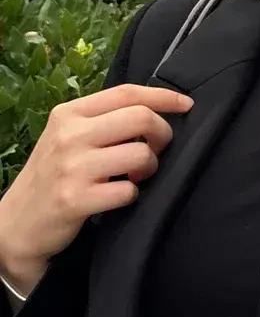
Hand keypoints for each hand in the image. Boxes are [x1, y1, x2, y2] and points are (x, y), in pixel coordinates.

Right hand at [0, 83, 193, 294]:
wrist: (17, 224)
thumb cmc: (52, 177)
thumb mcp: (67, 138)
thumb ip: (103, 122)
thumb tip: (155, 113)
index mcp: (69, 114)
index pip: (126, 93)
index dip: (163, 97)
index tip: (185, 104)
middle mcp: (70, 135)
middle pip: (141, 118)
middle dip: (163, 135)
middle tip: (157, 151)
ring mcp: (73, 167)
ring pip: (141, 154)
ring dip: (149, 169)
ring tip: (134, 177)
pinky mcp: (76, 199)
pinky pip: (129, 191)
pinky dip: (133, 196)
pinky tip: (118, 197)